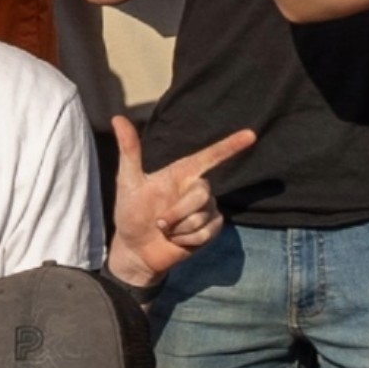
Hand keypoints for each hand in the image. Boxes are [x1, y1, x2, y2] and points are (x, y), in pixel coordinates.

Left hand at [106, 116, 252, 283]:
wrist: (136, 249)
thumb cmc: (130, 213)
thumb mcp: (128, 182)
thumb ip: (129, 151)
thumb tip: (117, 118)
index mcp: (182, 172)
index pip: (210, 156)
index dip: (230, 145)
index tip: (251, 135)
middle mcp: (197, 188)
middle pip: (203, 193)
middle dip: (179, 212)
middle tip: (160, 223)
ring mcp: (207, 209)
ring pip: (203, 216)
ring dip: (180, 229)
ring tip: (166, 231)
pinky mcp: (212, 229)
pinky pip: (207, 232)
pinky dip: (188, 240)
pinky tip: (176, 241)